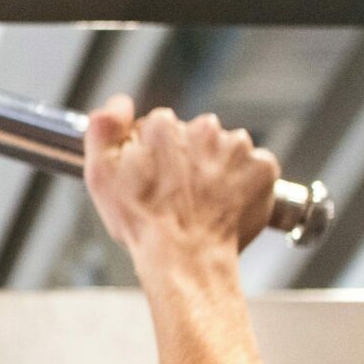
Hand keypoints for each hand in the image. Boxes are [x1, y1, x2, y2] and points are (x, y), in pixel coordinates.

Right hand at [82, 96, 277, 257]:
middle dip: (188, 157)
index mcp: (163, 126)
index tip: (153, 177)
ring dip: (216, 168)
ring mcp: (237, 148)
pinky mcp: (262, 168)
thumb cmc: (144, 224)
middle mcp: (203, 129)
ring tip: (203, 200)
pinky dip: (244, 182)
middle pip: (195, 135)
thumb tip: (118, 103)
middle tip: (178, 193)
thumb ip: (102, 129)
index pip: (160, 126)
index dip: (154, 153)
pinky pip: (254, 166)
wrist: (185, 259)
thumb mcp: (101, 176)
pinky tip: (226, 202)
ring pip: (225, 149)